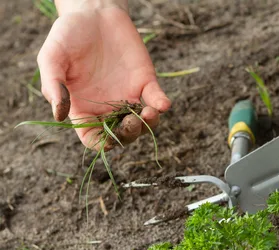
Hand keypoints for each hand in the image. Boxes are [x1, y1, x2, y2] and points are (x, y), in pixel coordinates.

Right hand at [37, 4, 170, 150]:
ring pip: (143, 122)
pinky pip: (157, 99)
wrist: (92, 13)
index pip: (94, 138)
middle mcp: (108, 107)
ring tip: (148, 113)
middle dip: (129, 135)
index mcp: (84, 109)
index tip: (108, 138)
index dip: (102, 144)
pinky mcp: (145, 81)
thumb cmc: (67, 36)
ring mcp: (128, 96)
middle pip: (122, 135)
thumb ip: (53, 86)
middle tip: (132, 122)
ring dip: (149, 124)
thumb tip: (59, 115)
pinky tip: (162, 103)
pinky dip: (162, 104)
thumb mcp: (51, 58)